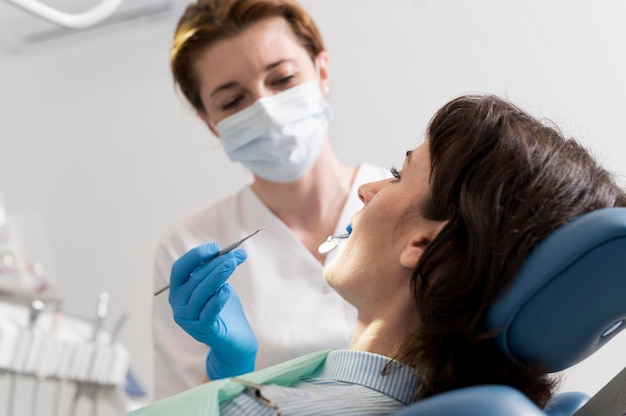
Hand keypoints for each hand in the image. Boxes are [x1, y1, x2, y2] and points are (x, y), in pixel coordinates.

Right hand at [169, 242, 257, 379]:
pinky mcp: (202, 331)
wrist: (236, 339)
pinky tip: (228, 290)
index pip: (180, 269)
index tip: (215, 247)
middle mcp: (178, 305)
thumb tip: (224, 251)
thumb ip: (215, 270)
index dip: (195, 256)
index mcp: (178, 291)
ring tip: (234, 264)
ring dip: (218, 276)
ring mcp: (188, 320)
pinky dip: (217, 300)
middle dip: (216, 263)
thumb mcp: (217, 285)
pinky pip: (208, 313)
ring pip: (201, 293)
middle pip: (194, 279)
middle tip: (235, 254)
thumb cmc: (225, 308)